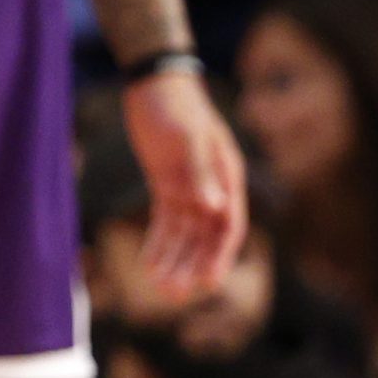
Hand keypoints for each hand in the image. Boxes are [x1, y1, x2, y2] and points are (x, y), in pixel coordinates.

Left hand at [123, 69, 245, 298]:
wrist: (153, 82)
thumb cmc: (175, 105)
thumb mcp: (186, 137)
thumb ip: (200, 173)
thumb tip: (212, 208)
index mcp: (227, 177)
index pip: (228, 226)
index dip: (219, 256)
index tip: (208, 283)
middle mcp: (212, 188)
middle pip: (206, 238)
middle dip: (193, 266)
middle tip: (175, 295)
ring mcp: (190, 189)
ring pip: (185, 236)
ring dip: (175, 261)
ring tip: (160, 288)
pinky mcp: (167, 187)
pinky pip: (166, 223)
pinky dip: (159, 244)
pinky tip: (149, 265)